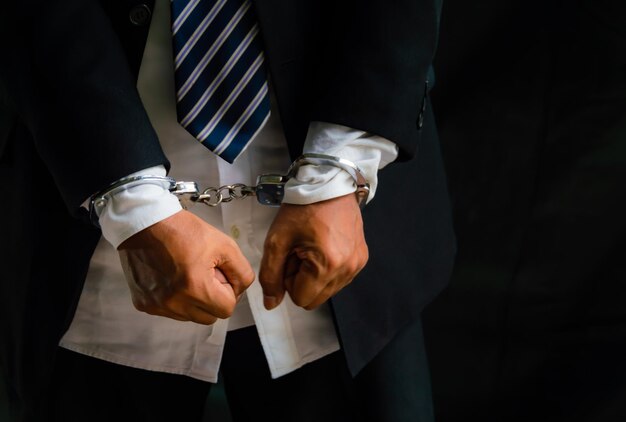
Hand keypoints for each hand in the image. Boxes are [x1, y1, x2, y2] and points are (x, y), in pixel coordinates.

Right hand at [117, 210, 254, 323]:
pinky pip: (171, 312)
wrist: (145, 223)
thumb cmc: (185, 230)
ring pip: (190, 317)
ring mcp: (157, 306)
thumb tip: (239, 291)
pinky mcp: (145, 305)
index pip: (227, 309)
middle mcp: (174, 302)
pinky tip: (173, 278)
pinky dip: (177, 300)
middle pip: (210, 317)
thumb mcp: (225, 245)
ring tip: (189, 274)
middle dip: (214, 299)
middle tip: (206, 274)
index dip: (229, 291)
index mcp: (195, 287)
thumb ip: (242, 273)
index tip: (220, 274)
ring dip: (195, 301)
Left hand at [259, 193, 367, 309]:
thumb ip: (271, 276)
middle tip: (299, 252)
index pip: (301, 299)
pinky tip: (323, 247)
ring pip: (327, 291)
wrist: (328, 185)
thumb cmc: (303, 208)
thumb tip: (271, 303)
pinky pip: (339, 279)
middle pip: (315, 298)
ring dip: (315, 276)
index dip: (289, 281)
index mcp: (327, 265)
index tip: (290, 257)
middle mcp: (348, 268)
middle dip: (302, 280)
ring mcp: (357, 264)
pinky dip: (327, 269)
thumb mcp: (277, 241)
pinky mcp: (362, 259)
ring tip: (311, 247)